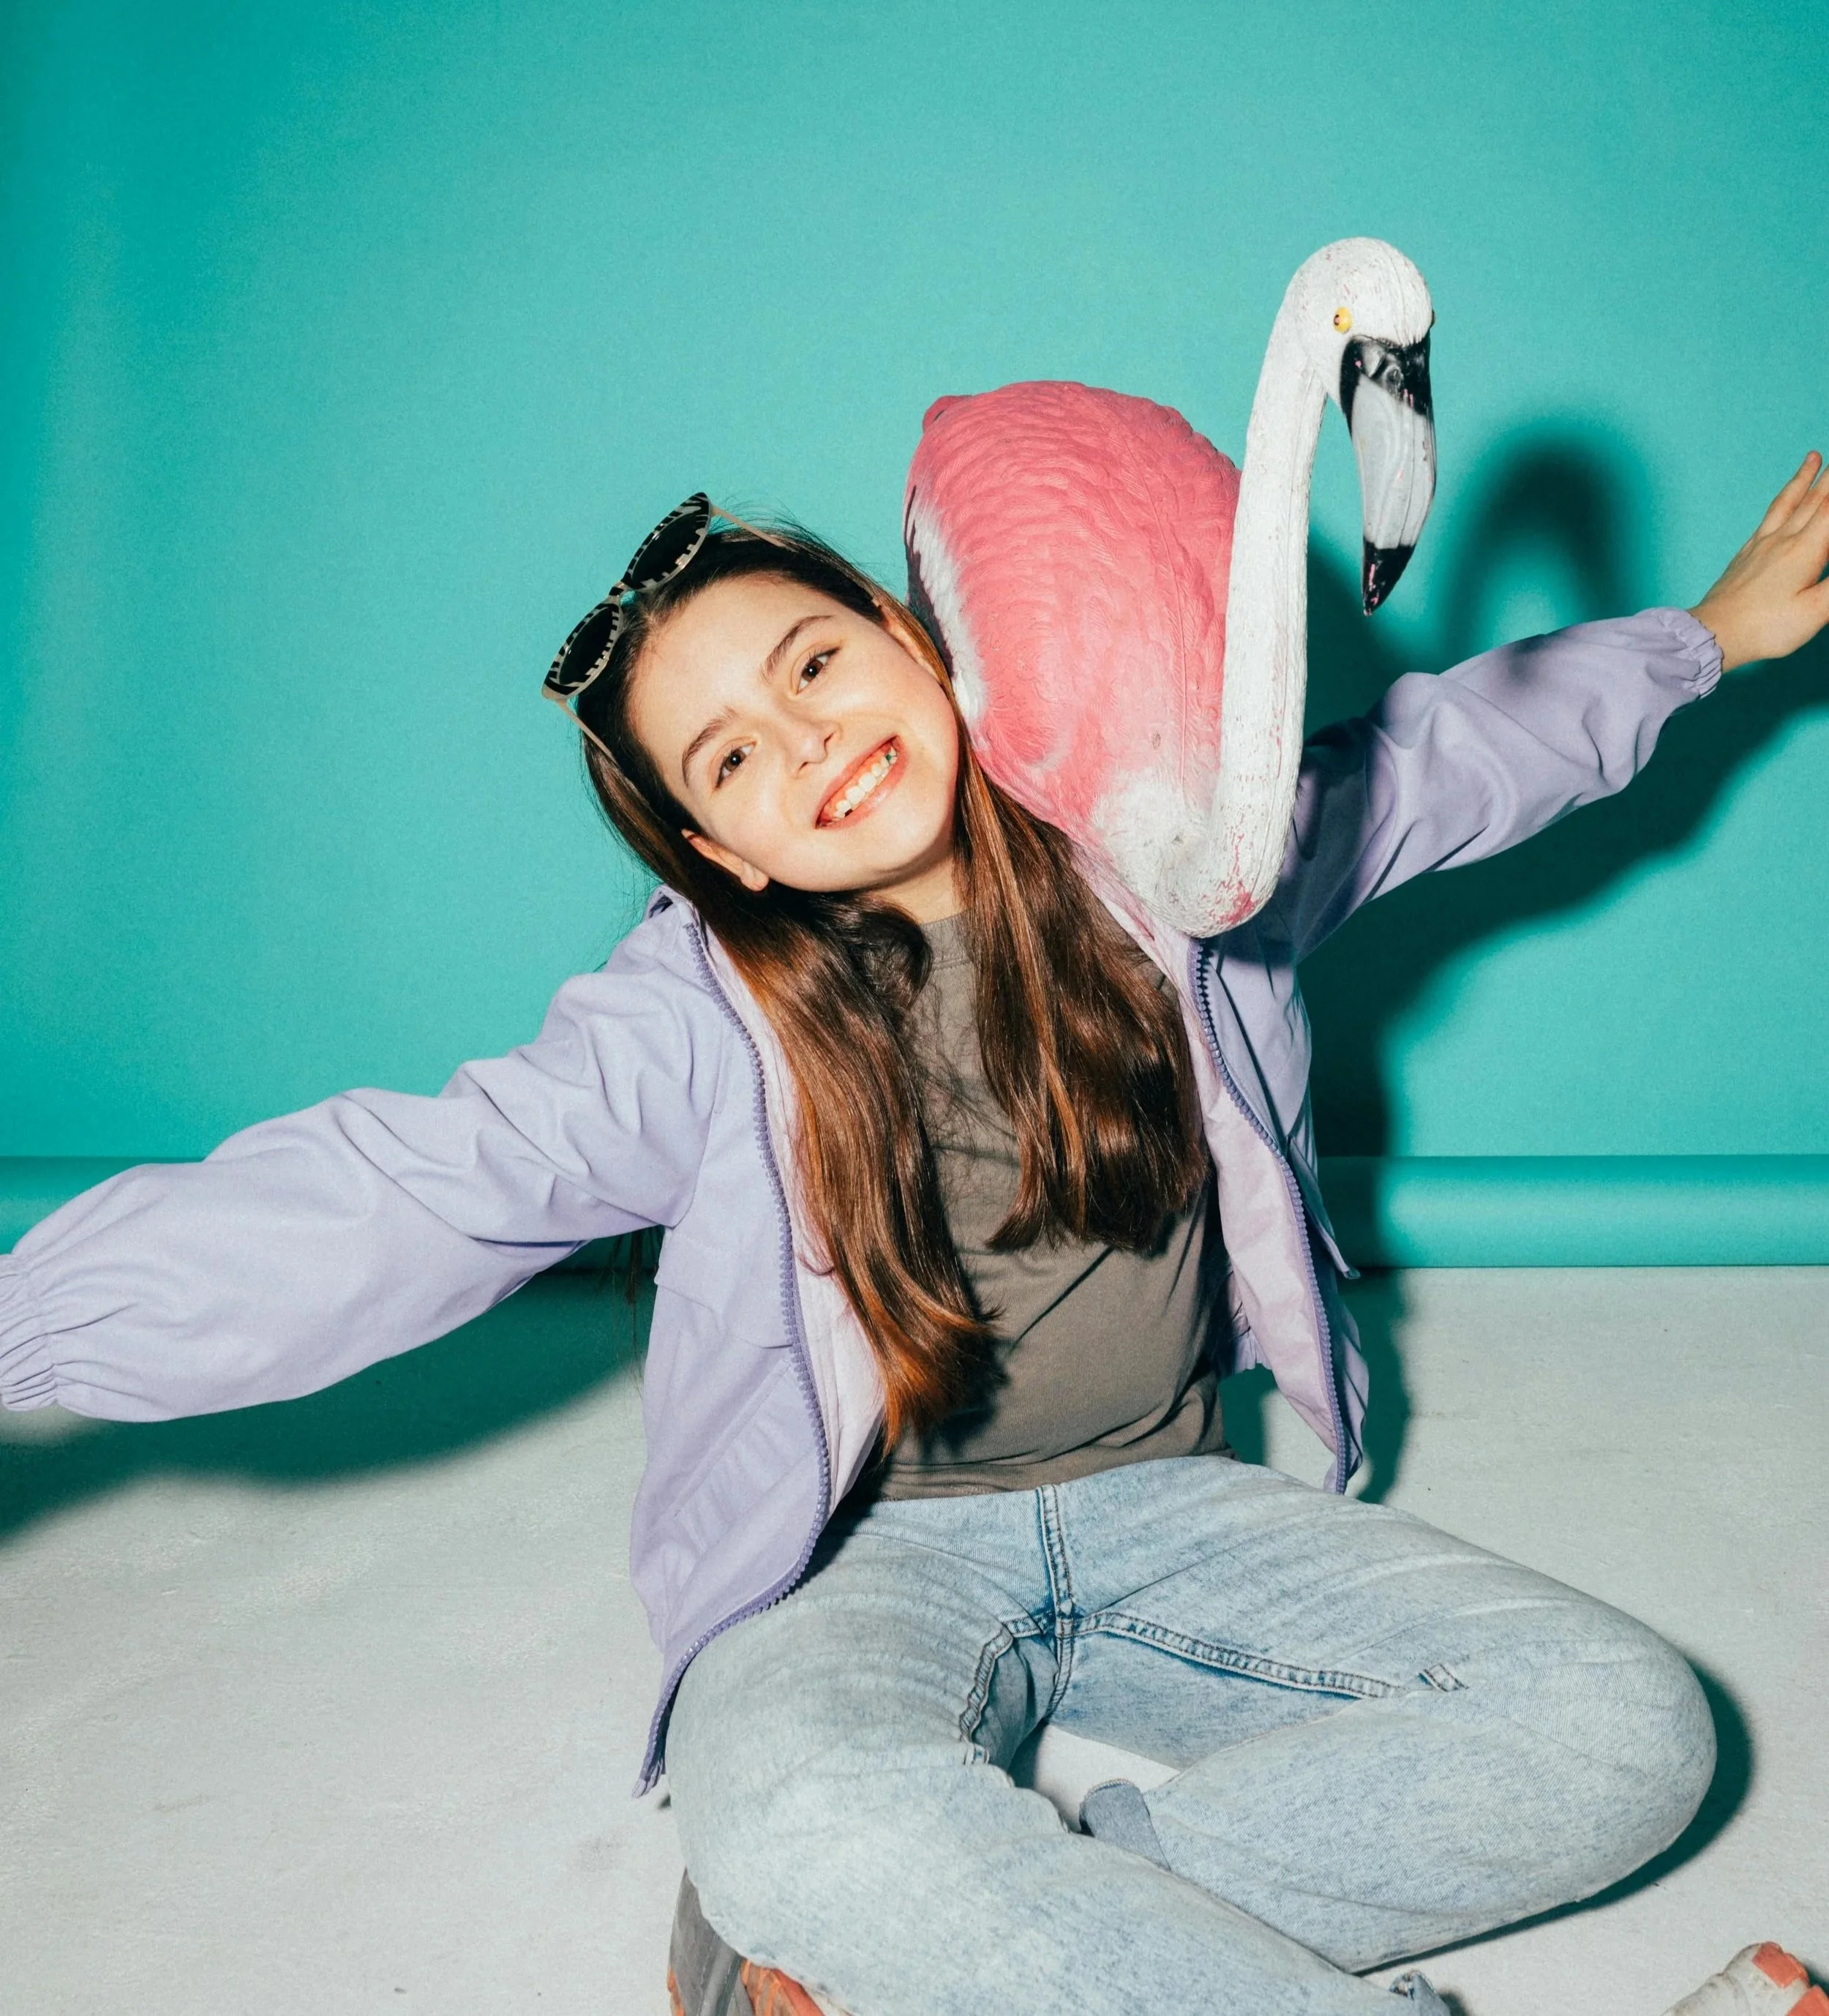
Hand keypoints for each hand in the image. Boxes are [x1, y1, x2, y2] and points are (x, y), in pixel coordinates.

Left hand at [1690, 452, 1828, 671]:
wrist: (1714, 633)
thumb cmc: (1764, 628)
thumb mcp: (1814, 611)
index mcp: (1805, 551)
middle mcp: (1783, 540)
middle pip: (1813, 499)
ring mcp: (1761, 545)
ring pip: (1787, 502)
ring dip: (1803, 478)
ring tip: (1813, 458)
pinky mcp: (1746, 554)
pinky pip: (1768, 517)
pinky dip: (1781, 501)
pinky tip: (1781, 501)